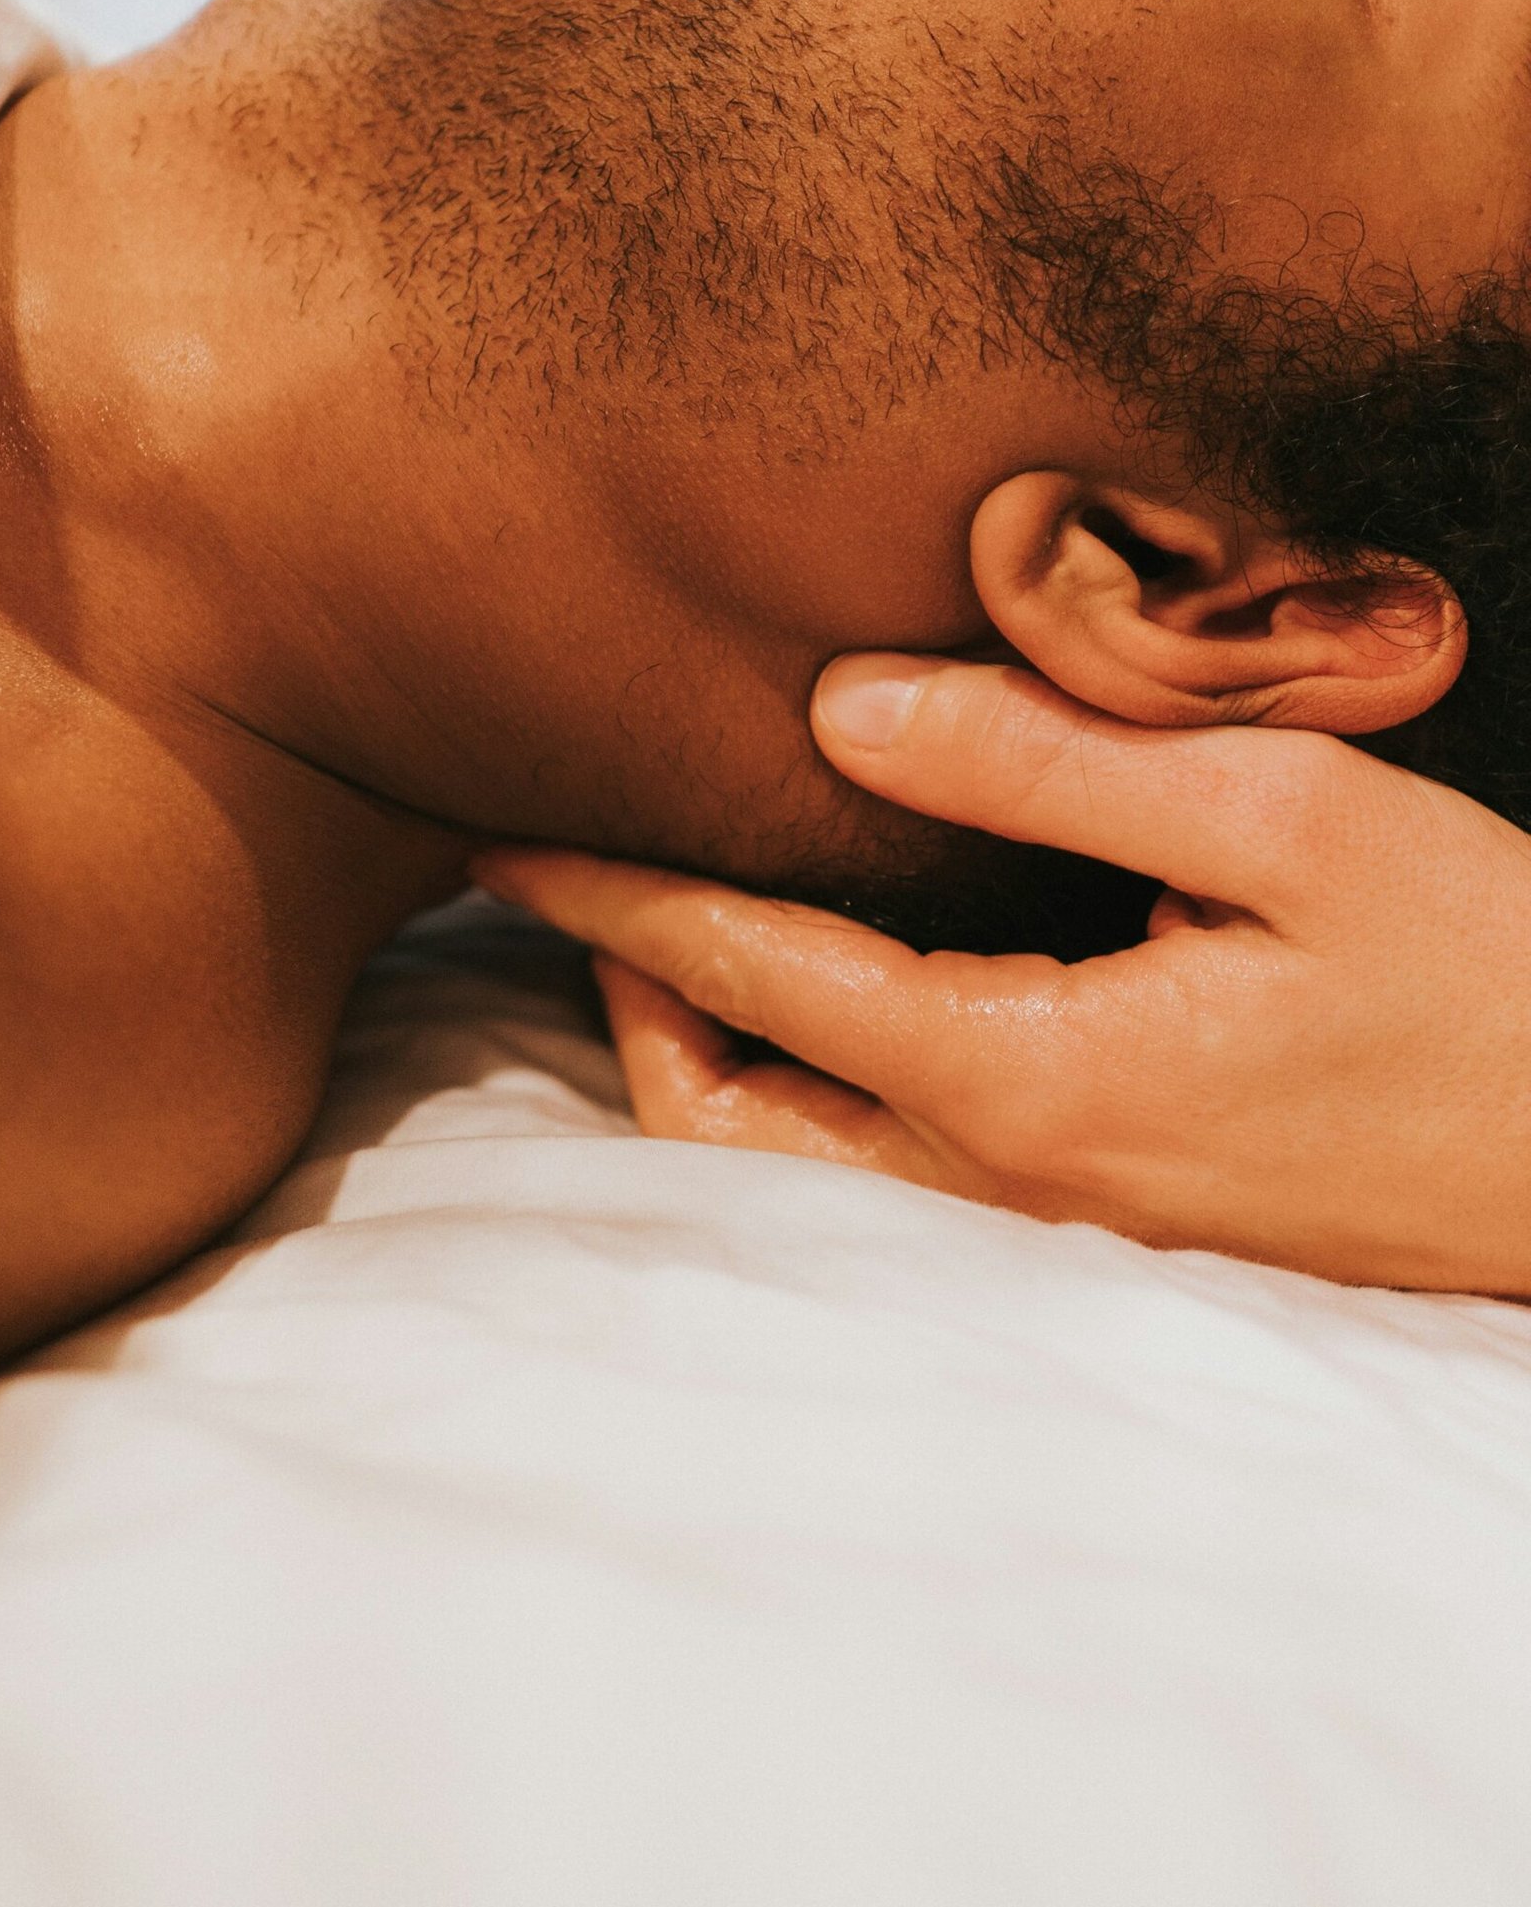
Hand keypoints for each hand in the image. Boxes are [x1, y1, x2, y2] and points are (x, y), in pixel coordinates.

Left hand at [472, 660, 1530, 1294]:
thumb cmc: (1485, 980)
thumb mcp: (1284, 821)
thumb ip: (1048, 762)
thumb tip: (843, 710)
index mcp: (1028, 1074)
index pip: (752, 975)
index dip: (610, 895)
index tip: (501, 830)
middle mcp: (1007, 1177)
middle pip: (726, 1109)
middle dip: (628, 987)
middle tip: (587, 862)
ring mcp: (1049, 1221)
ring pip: (792, 1159)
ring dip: (705, 1043)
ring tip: (680, 919)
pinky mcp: (1101, 1218)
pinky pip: (880, 1168)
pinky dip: (801, 1078)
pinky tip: (829, 992)